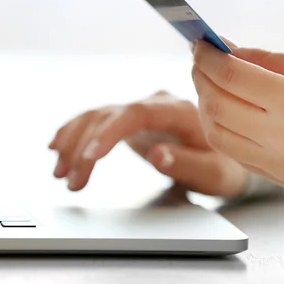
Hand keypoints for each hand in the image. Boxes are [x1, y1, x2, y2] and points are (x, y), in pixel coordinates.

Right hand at [48, 91, 248, 196]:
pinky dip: (76, 132)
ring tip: (60, 172)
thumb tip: (157, 155)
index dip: (109, 133)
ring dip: (74, 142)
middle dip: (84, 147)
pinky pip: (98, 120)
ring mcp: (141, 109)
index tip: (90, 157)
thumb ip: (187, 163)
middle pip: (110, 115)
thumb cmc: (224, 166)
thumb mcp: (215, 173)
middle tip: (71, 180)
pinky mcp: (131, 119)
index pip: (136, 113)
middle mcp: (156, 103)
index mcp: (179, 111)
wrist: (225, 155)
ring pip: (98, 116)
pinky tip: (58, 147)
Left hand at [191, 40, 283, 194]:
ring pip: (215, 133)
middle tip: (200, 61)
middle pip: (216, 105)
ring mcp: (274, 162)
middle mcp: (279, 136)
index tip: (200, 44)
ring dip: (203, 105)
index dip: (209, 58)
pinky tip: (222, 111)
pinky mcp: (274, 177)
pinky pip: (231, 151)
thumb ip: (267, 59)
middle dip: (200, 78)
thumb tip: (227, 49)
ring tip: (208, 84)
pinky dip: (217, 128)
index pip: (232, 76)